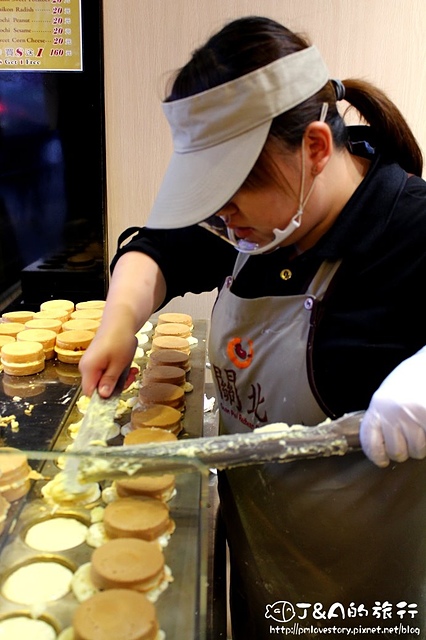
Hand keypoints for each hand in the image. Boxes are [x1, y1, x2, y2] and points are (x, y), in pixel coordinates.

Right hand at [79, 329, 137, 397]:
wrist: (120, 320)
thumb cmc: (120, 340)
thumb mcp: (119, 364)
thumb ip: (110, 381)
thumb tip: (102, 396)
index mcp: (88, 369)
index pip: (90, 393)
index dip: (103, 397)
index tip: (119, 394)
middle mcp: (86, 367)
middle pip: (98, 387)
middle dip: (116, 386)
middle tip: (131, 378)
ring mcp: (91, 362)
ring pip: (104, 379)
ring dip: (120, 378)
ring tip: (133, 370)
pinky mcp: (97, 359)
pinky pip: (106, 371)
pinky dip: (117, 371)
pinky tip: (128, 366)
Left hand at [360, 346, 425, 466]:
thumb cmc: (409, 380)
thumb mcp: (387, 396)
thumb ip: (382, 418)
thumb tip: (380, 446)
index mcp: (378, 407)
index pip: (369, 442)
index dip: (376, 455)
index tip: (382, 460)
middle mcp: (392, 413)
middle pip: (396, 452)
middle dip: (405, 450)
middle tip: (409, 437)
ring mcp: (413, 417)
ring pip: (416, 451)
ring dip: (421, 445)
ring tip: (421, 426)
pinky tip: (425, 424)